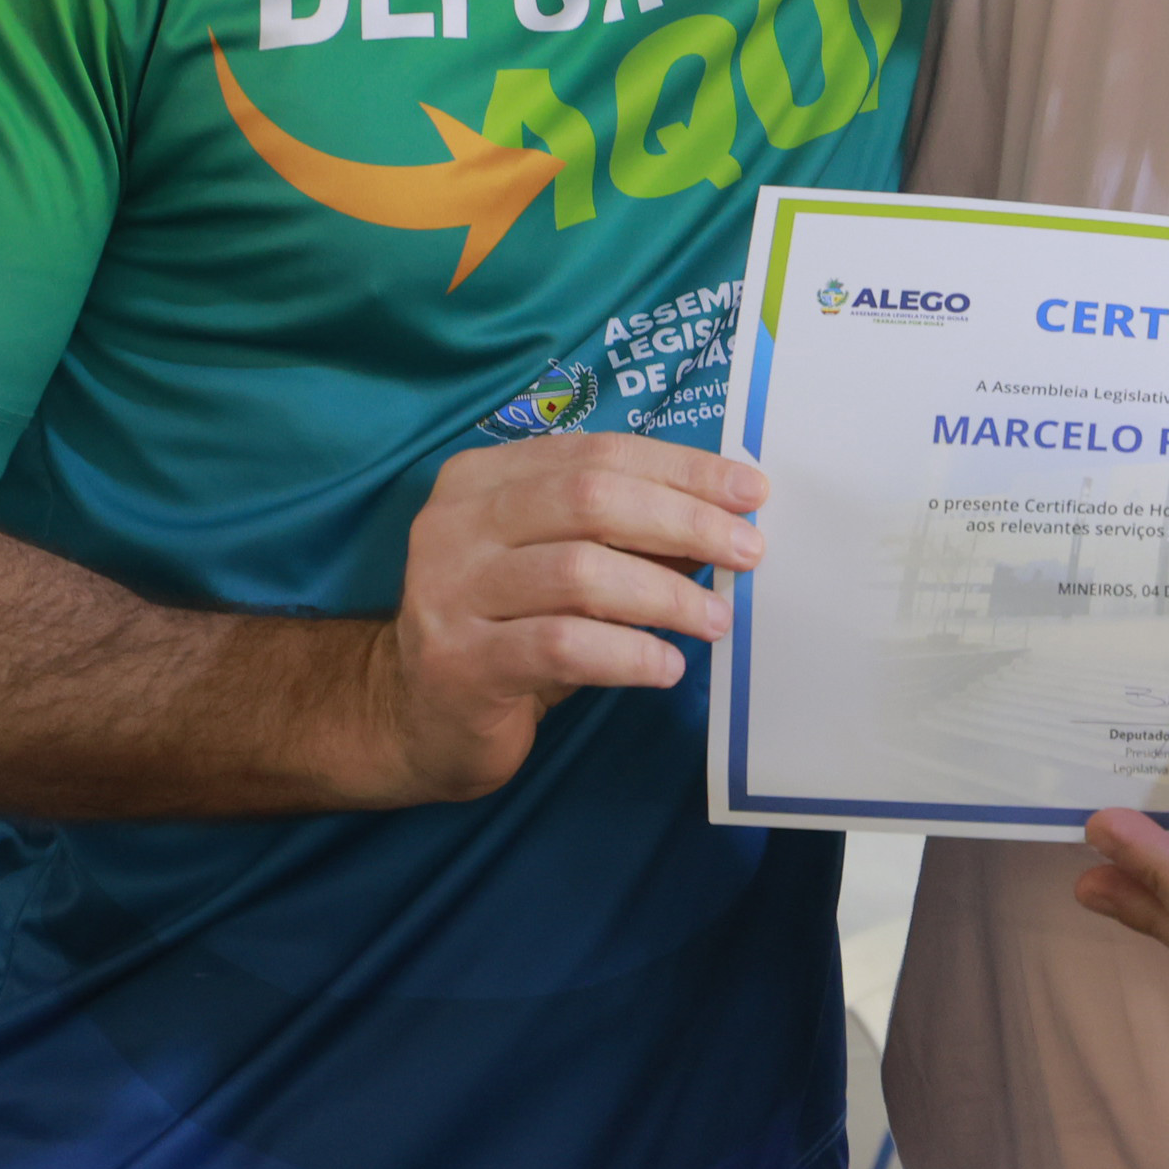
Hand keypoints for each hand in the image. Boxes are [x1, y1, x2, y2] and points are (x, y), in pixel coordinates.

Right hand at [356, 432, 767, 805]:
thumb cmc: (508, 628)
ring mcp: (447, 590)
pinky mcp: (458, 661)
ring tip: (715, 619)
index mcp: (482, 478)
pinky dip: (627, 653)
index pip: (598, 452)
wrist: (417, 717)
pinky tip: (665, 666)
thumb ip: (629, 535)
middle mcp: (454, 523)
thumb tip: (728, 514)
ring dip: (665, 594)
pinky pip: (561, 646)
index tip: (750, 492)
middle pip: (590, 499)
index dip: (682, 468)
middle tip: (748, 553)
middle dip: (684, 521)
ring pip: (579, 571)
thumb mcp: (566, 567)